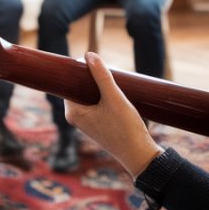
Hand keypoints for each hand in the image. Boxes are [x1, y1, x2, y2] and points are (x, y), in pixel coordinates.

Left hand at [64, 52, 163, 178]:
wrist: (139, 154)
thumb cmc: (125, 128)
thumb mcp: (114, 98)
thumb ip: (102, 76)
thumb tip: (89, 55)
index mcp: (73, 112)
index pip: (69, 84)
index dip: (79, 71)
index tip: (89, 60)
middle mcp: (77, 118)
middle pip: (79, 88)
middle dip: (92, 78)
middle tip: (107, 69)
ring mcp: (87, 122)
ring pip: (90, 95)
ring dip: (100, 86)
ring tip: (114, 79)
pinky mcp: (98, 124)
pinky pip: (97, 103)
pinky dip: (104, 95)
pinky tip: (116, 90)